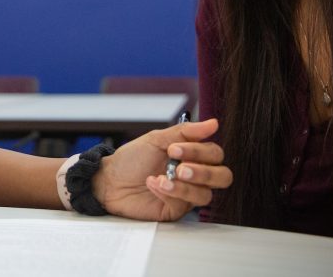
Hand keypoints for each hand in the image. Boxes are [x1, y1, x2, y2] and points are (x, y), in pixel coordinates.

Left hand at [91, 118, 231, 220]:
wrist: (110, 180)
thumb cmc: (132, 159)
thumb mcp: (156, 140)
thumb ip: (185, 132)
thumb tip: (213, 123)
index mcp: (192, 155)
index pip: (215, 154)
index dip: (200, 151)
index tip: (174, 148)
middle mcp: (194, 175)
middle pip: (223, 177)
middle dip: (203, 172)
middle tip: (180, 168)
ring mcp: (186, 194)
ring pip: (206, 195)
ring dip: (183, 186)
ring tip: (162, 178)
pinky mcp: (176, 210)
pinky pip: (184, 205)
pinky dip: (168, 193)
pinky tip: (153, 184)